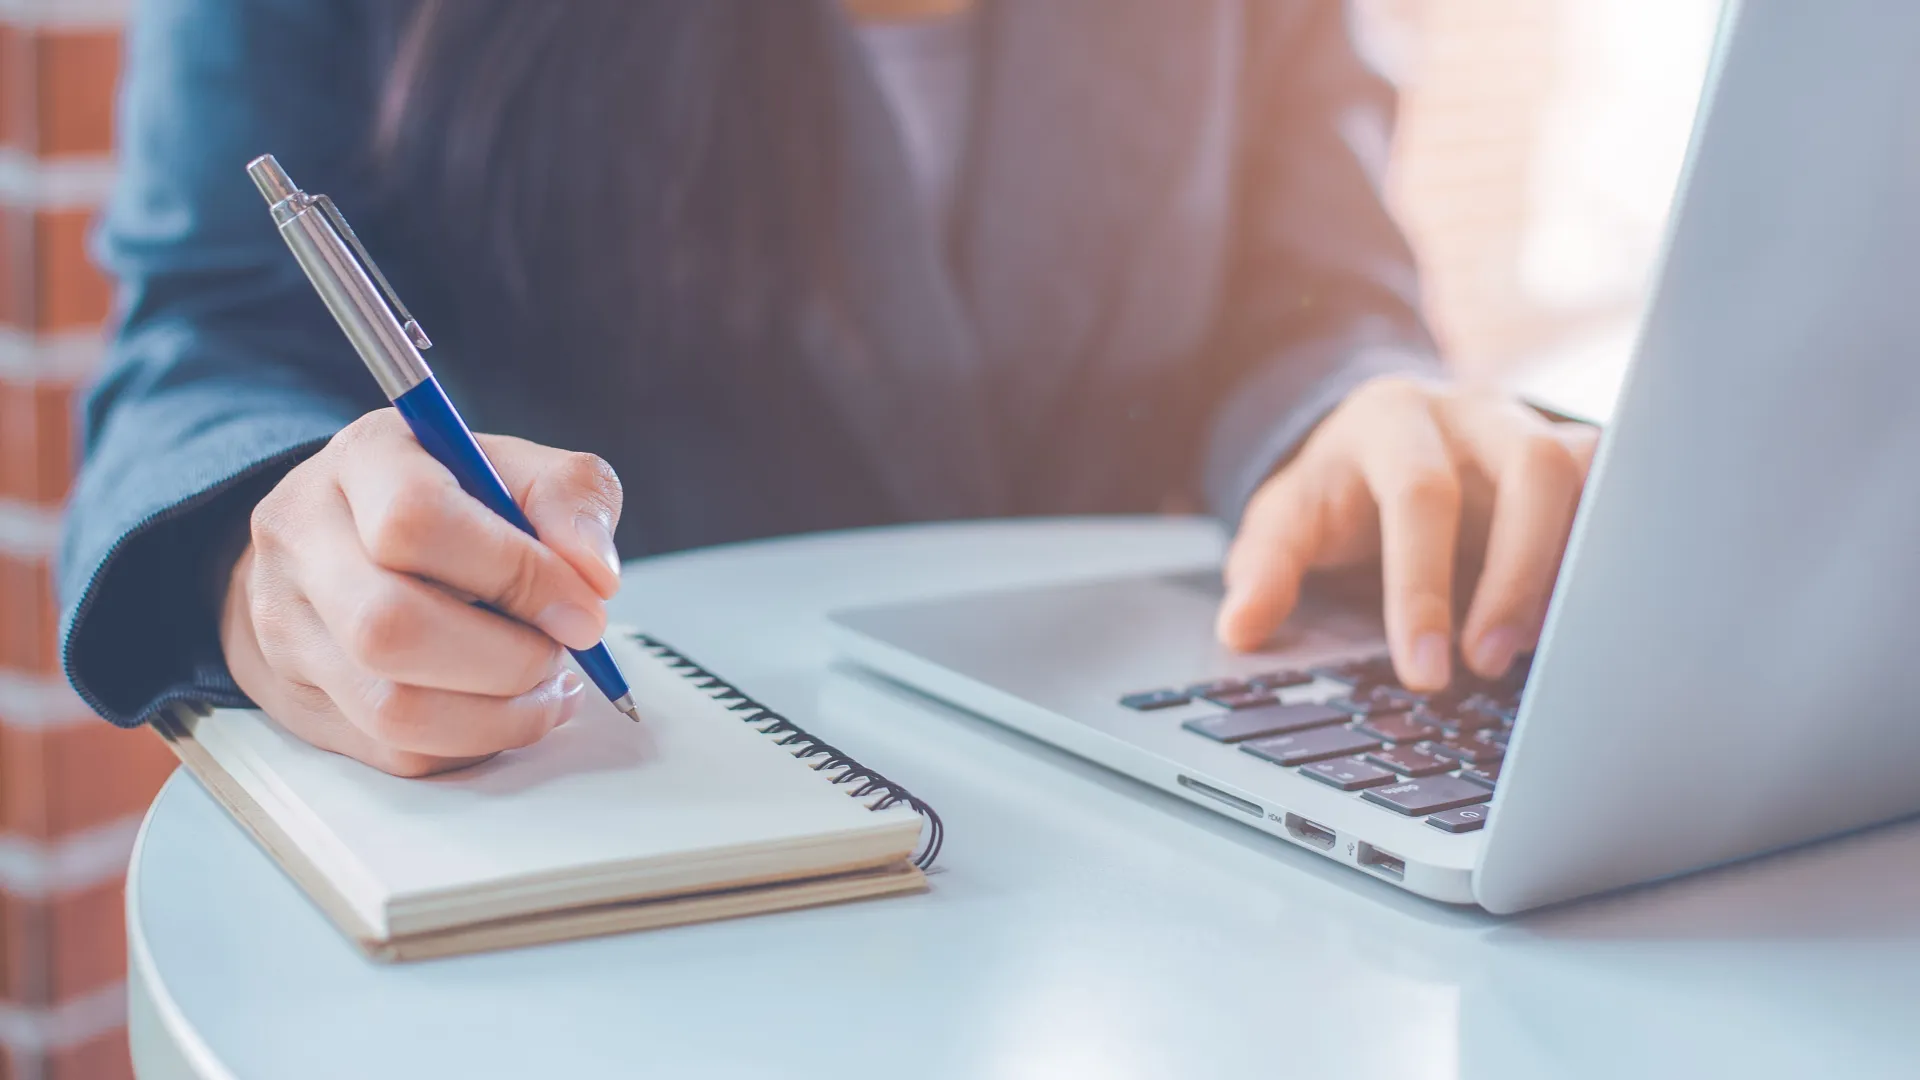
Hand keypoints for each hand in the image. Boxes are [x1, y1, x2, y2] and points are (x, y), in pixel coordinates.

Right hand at [219, 410, 624, 776]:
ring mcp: (287, 628)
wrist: (340, 536)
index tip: (584, 608)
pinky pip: (395, 751)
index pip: (416, 521)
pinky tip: (503, 710)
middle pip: (389, 627)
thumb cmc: (443, 500)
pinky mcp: (301, 702)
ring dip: (497, 715)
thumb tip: (595, 575)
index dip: (516, 574)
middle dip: (508, 659)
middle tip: (559, 652)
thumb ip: (570, 498)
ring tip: (542, 686)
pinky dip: (471, 742)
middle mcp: (304, 541)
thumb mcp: (513, 465)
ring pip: (391, 708)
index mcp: (364, 460)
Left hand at [1216, 376, 1597, 689]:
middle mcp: (1474, 411)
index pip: (1420, 494)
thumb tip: (1241, 628)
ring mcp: (1534, 427)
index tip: (1423, 672)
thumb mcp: (1284, 520)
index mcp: (1392, 420)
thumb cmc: (1337, 489)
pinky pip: (1619, 493)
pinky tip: (1591, 625)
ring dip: (1575, 567)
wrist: (1378, 439)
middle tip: (1490, 663)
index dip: (1423, 586)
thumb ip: (1265, 568)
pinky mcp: (1577, 459)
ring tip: (1549, 653)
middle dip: (1518, 574)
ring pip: (1589, 474)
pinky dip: (1610, 556)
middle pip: (1530, 469)